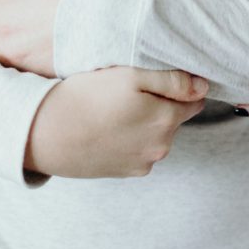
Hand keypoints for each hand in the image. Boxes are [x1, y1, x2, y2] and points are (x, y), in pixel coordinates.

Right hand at [25, 66, 208, 176]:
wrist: (45, 133)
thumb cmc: (87, 98)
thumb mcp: (132, 76)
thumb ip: (173, 81)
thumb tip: (203, 86)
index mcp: (167, 120)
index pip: (194, 100)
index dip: (181, 87)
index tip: (160, 79)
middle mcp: (161, 147)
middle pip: (175, 118)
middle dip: (162, 105)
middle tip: (130, 93)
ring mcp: (143, 163)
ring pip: (156, 135)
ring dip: (145, 123)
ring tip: (116, 110)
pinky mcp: (124, 172)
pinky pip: (139, 150)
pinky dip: (130, 139)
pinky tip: (110, 128)